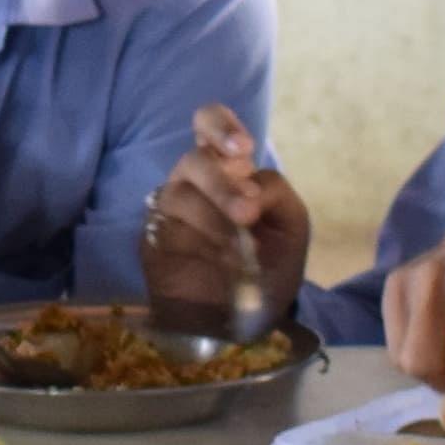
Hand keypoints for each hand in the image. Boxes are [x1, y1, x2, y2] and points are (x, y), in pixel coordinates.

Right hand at [138, 102, 306, 335]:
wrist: (246, 319)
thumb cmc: (268, 268)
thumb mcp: (291, 228)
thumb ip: (277, 194)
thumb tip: (248, 185)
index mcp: (228, 169)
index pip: (208, 124)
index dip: (219, 125)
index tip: (242, 149)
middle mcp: (194, 182)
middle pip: (194, 160)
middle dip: (222, 185)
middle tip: (246, 214)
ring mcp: (170, 209)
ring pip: (179, 194)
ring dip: (214, 220)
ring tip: (239, 251)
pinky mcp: (153, 238)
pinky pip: (167, 228)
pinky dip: (197, 244)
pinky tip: (219, 261)